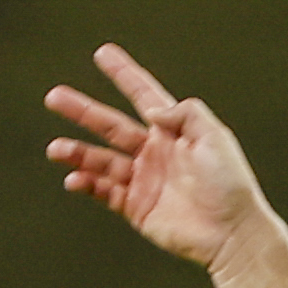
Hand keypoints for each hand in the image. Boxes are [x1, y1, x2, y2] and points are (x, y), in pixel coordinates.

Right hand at [43, 44, 267, 268]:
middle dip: (83, 111)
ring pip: (102, 161)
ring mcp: (145, 181)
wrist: (232, 234)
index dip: (124, 74)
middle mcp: (155, 154)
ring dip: (77, 154)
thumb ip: (185, 113)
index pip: (143, 96)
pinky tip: (74, 179)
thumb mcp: (215, 137)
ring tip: (56, 150)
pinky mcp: (138, 208)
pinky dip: (87, 184)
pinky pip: (105, 193)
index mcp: (174, 133)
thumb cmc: (231, 186)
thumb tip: (153, 109)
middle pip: (111, 126)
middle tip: (54, 96)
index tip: (103, 53)